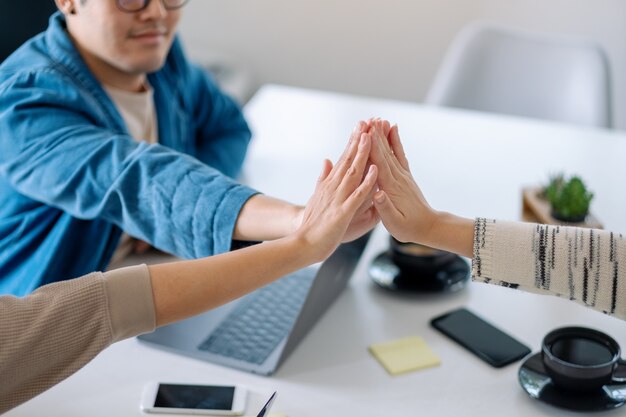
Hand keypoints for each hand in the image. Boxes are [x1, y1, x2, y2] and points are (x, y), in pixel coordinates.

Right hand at [295, 128, 377, 261]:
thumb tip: (327, 160)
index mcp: (330, 184)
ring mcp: (338, 199)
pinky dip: (366, 183)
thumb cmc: (312, 223)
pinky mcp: (342, 212)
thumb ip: (323, 177)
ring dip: (362, 154)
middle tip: (367, 121)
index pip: (344, 158)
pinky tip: (375, 171)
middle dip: (358, 140)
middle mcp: (333, 187)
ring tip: (370, 136)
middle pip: (348, 160)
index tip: (361, 126)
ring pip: (352, 172)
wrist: (303, 243)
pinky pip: (357, 196)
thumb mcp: (317, 196)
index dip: (353, 142)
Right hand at [368, 119, 436, 243]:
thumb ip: (385, 208)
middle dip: (375, 136)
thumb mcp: (394, 223)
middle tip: (367, 120)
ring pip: (391, 151)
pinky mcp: (405, 175)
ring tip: (377, 118)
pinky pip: (399, 154)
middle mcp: (397, 178)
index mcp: (391, 189)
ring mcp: (402, 175)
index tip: (364, 135)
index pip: (378, 165)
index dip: (371, 149)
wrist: (429, 227)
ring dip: (384, 134)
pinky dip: (396, 141)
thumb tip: (377, 194)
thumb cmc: (408, 228)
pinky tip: (393, 128)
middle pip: (384, 153)